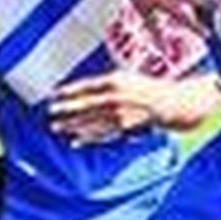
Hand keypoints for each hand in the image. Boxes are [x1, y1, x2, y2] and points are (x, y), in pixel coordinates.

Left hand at [49, 71, 173, 142]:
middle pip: (85, 104)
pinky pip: (102, 134)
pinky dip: (88, 138)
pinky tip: (75, 141)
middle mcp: (116, 97)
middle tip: (51, 110)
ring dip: (72, 125)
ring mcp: (119, 114)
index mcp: (115, 81)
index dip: (68, 90)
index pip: (85, 86)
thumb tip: (79, 91)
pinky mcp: (124, 129)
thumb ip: (103, 83)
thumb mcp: (124, 78)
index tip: (52, 93)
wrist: (170, 103)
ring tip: (56, 127)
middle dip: (66, 107)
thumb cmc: (144, 88)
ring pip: (91, 121)